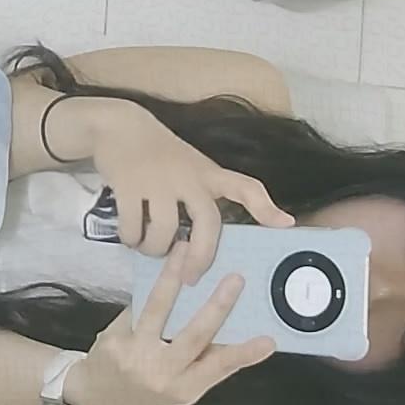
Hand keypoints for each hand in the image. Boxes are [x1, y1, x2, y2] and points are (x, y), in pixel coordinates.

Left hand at [63, 245, 275, 404]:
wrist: (95, 398)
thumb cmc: (147, 389)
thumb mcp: (179, 387)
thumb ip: (201, 362)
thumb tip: (231, 325)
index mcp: (183, 389)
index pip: (218, 369)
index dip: (244, 355)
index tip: (268, 340)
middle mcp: (161, 374)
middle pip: (194, 336)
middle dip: (217, 305)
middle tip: (237, 278)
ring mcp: (135, 355)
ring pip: (160, 309)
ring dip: (174, 275)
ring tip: (185, 250)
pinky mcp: (115, 338)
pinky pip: (139, 306)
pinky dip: (153, 286)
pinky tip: (167, 263)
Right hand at [90, 101, 293, 282]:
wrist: (120, 126)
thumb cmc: (160, 154)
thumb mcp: (191, 168)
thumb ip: (204, 195)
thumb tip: (212, 235)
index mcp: (208, 174)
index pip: (245, 187)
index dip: (266, 207)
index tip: (285, 225)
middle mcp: (188, 177)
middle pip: (206, 223)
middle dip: (200, 257)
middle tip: (190, 279)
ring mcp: (158, 180)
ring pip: (165, 232)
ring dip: (155, 249)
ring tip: (149, 249)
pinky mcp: (129, 184)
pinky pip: (133, 226)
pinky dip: (131, 239)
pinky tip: (130, 238)